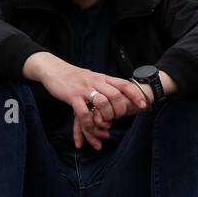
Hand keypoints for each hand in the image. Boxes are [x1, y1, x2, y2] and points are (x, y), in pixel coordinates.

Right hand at [25, 52, 147, 150]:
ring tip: (105, 123)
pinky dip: (89, 123)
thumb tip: (119, 95)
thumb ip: (104, 85)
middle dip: (120, 110)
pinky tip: (91, 127)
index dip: (136, 95)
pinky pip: (84, 112)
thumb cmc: (74, 76)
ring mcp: (84, 89)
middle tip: (118, 118)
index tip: (144, 106)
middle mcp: (96, 82)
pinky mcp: (72, 96)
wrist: (53, 69)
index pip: (124, 84)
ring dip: (106, 117)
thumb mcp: (92, 77)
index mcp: (103, 78)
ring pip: (102, 103)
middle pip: (116, 96)